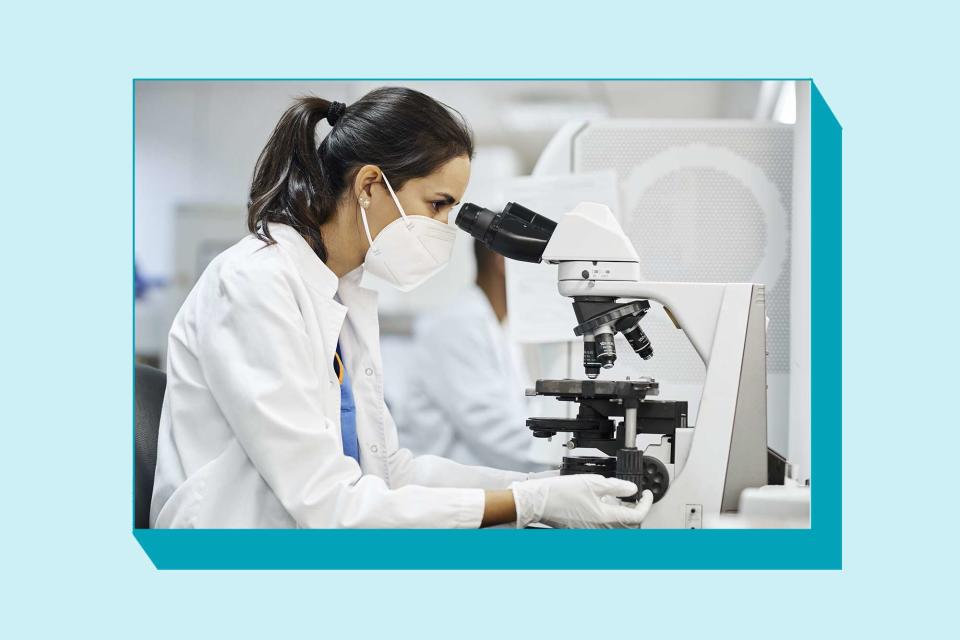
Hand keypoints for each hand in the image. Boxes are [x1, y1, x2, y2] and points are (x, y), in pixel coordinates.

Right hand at [510, 474, 653, 528]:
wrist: (538, 502)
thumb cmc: (560, 493)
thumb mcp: (593, 482)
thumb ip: (616, 487)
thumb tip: (631, 490)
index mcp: (606, 518)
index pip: (636, 516)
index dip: (646, 504)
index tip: (647, 494)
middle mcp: (601, 529)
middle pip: (628, 526)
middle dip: (636, 511)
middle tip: (636, 497)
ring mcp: (591, 532)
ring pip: (616, 527)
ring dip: (623, 515)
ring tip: (619, 499)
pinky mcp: (583, 531)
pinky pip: (603, 527)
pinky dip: (609, 517)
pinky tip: (603, 504)